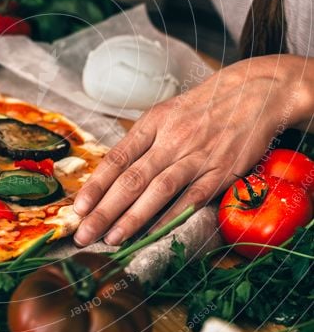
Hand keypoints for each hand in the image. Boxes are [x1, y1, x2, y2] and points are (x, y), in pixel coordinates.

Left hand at [73, 56, 306, 245]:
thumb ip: (142, 142)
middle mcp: (172, 139)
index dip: (96, 185)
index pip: (117, 158)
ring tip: (111, 239)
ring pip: (158, 190)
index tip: (77, 208)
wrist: (254, 92)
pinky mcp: (221, 172)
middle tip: (84, 234)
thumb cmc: (204, 106)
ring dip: (132, 218)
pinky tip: (152, 234)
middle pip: (131, 179)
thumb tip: (112, 173)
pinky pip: (191, 199)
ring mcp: (197, 157)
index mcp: (153, 123)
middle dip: (104, 210)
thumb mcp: (167, 113)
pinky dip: (170, 218)